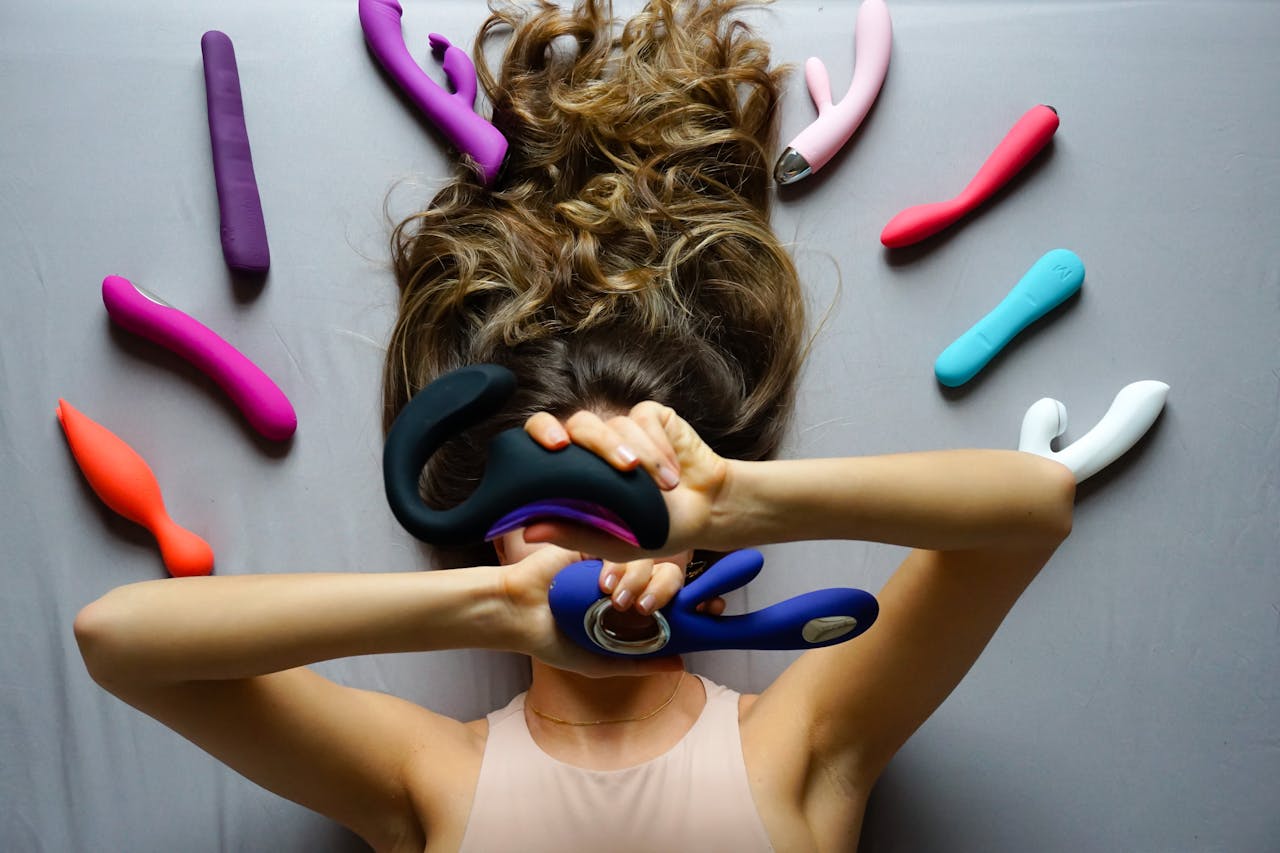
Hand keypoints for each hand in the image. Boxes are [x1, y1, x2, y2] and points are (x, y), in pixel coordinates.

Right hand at [496, 544, 685, 677]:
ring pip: (649, 559)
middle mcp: (629, 582)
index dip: (697, 601)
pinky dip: (618, 564)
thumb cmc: (553, 640)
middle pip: (671, 575)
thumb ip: (637, 662)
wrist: (517, 613)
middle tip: (658, 606)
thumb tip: (681, 665)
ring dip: (639, 580)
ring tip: (616, 601)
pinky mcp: (595, 542)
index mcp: (634, 609)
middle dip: (672, 589)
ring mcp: (613, 561)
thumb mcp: (597, 661)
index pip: (676, 600)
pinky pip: (621, 545)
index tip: (712, 608)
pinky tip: (602, 583)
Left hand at [522, 401, 731, 560]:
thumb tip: (527, 530)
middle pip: (580, 424)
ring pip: (617, 426)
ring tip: (664, 490)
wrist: (705, 514)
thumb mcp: (612, 541)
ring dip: (643, 458)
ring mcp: (621, 428)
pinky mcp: (650, 417)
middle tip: (623, 466)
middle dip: (601, 443)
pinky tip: (672, 474)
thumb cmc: (654, 529)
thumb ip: (572, 534)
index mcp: (574, 470)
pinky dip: (659, 449)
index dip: (542, 433)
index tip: (556, 446)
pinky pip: (645, 420)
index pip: (542, 437)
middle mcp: (593, 446)